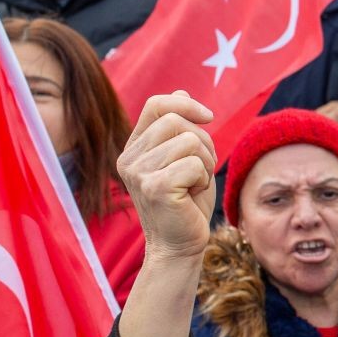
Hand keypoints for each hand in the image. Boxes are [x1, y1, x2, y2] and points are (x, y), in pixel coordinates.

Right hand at [118, 92, 218, 262]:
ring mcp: (138, 173)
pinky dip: (203, 178)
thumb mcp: (184, 159)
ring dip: (206, 163)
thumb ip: (179, 129)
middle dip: (204, 143)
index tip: (208, 118)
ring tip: (194, 185)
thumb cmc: (186, 203)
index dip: (186, 104)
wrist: (179, 245)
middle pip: (177, 121)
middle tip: (201, 170)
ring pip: (190, 142)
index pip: (156, 104)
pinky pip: (195, 164)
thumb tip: (180, 91)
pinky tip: (192, 196)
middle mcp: (129, 159)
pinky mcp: (154, 187)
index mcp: (134, 148)